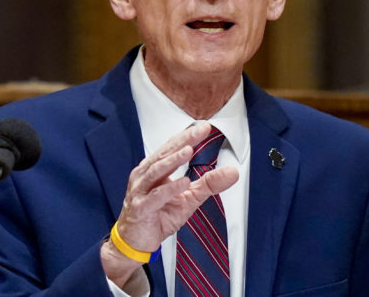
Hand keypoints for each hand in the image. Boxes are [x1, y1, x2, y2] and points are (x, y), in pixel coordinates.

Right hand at [101, 122, 238, 285]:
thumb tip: (233, 172)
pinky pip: (156, 196)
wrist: (135, 241)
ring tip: (189, 150)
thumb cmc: (157, 216)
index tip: (205, 127)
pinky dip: (170, 189)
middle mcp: (144, 176)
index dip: (187, 137)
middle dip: (183, 141)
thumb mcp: (189, 199)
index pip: (171, 148)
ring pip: (157, 171)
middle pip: (164, 154)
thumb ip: (208, 184)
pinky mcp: (141, 208)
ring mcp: (140, 191)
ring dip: (173, 160)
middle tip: (199, 131)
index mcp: (154, 169)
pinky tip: (183, 182)